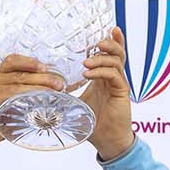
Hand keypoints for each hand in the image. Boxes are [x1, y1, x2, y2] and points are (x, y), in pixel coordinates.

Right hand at [0, 54, 64, 161]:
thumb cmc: (3, 117)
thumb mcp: (18, 100)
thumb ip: (33, 91)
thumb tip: (64, 88)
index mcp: (0, 75)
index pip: (13, 60)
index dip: (29, 61)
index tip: (46, 66)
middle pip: (20, 72)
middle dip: (42, 76)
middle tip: (59, 83)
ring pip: (17, 83)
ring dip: (38, 86)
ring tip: (54, 91)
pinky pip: (9, 95)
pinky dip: (25, 95)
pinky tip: (36, 100)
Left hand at [79, 27, 133, 160]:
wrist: (107, 141)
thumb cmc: (93, 123)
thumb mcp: (76, 103)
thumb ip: (67, 92)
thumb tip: (46, 87)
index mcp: (104, 78)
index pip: (110, 55)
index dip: (111, 41)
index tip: (107, 29)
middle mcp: (114, 78)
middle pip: (117, 53)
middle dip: (108, 44)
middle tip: (96, 43)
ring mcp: (119, 84)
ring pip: (116, 61)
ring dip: (101, 58)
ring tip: (86, 61)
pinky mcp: (122, 92)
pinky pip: (114, 75)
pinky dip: (101, 72)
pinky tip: (89, 74)